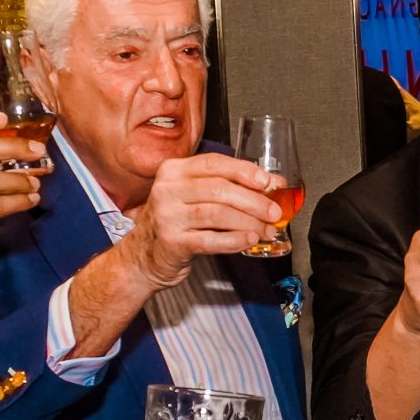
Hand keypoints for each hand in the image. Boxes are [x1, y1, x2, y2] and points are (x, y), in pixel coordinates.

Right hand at [117, 153, 284, 287]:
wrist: (145, 256)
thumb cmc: (176, 223)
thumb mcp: (195, 197)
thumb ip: (228, 187)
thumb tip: (272, 184)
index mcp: (174, 171)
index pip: (214, 163)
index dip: (244, 171)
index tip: (267, 182)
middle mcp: (167, 189)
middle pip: (219, 189)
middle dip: (253, 201)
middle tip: (274, 212)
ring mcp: (167, 216)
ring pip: (218, 214)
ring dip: (248, 222)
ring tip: (265, 230)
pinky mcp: (172, 241)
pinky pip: (210, 239)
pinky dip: (234, 240)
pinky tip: (248, 240)